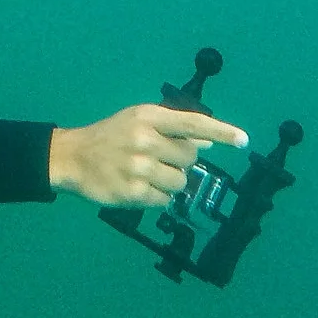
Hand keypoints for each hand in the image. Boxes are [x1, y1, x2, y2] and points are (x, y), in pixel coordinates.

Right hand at [48, 104, 247, 206]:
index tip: (244, 140)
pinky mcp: (133, 193)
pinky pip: (165, 200)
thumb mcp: (139, 120)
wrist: (72, 157)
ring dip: (169, 181)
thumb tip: (209, 142)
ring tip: (146, 173)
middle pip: (189, 157)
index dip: (221, 131)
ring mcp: (139, 168)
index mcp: (148, 117)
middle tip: (155, 157)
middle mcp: (145, 140)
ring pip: (180, 182)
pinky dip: (157, 197)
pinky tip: (138, 186)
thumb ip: (173, 129)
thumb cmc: (112, 135)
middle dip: (178, 160)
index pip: (192, 123)